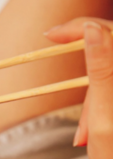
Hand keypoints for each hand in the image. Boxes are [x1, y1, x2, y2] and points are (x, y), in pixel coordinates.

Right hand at [46, 18, 112, 158]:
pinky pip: (107, 86)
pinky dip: (95, 103)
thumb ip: (100, 68)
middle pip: (110, 44)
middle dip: (82, 51)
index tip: (51, 35)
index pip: (109, 33)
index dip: (80, 28)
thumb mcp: (102, 112)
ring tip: (83, 130)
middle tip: (53, 46)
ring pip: (108, 69)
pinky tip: (89, 129)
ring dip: (89, 93)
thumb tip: (92, 29)